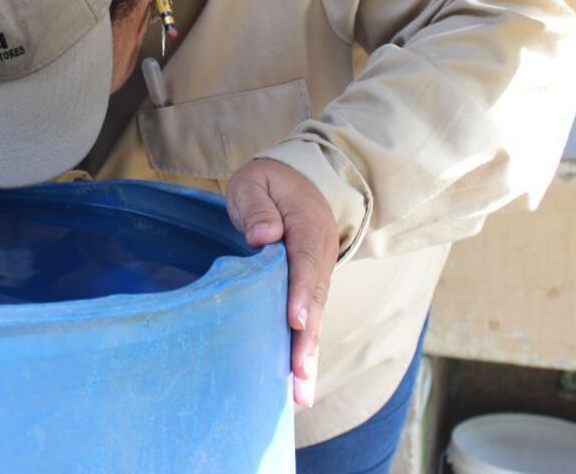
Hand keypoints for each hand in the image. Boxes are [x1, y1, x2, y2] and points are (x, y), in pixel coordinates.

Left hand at [226, 158, 338, 407]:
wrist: (300, 181)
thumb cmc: (270, 184)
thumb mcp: (256, 182)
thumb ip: (259, 206)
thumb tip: (263, 236)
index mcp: (308, 227)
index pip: (306, 262)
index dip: (302, 293)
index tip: (295, 321)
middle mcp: (318, 256)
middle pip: (315, 301)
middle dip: (308, 340)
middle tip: (298, 375)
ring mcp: (316, 275)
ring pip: (314, 319)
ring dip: (307, 356)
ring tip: (300, 395)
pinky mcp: (308, 290)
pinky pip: (308, 322)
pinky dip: (304, 352)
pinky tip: (296, 385)